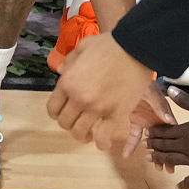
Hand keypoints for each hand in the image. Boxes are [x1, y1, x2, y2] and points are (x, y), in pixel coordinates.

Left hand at [47, 34, 173, 151]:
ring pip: (80, 133)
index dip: (57, 113)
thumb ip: (70, 61)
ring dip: (83, 135)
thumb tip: (62, 70)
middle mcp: (78, 98)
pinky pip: (103, 138)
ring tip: (89, 132)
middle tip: (78, 120)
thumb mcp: (82, 47)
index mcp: (67, 82)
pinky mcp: (115, 115)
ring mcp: (96, 108)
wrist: (135, 48)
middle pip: (65, 123)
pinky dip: (101, 143)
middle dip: (70, 124)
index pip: (52, 109)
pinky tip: (103, 142)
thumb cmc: (109, 45)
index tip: (65, 112)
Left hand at [145, 87, 188, 188]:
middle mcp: (187, 146)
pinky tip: (178, 188)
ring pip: (173, 160)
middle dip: (154, 145)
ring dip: (161, 159)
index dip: (155, 133)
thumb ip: (184, 100)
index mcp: (186, 131)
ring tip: (150, 160)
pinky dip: (185, 184)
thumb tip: (170, 89)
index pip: (165, 132)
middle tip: (144, 147)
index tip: (146, 133)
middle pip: (166, 146)